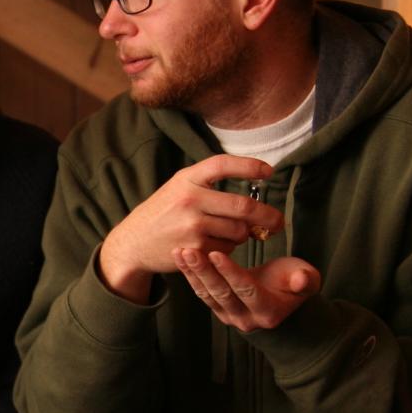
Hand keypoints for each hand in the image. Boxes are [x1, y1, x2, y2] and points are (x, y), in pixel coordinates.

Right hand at [99, 155, 282, 301]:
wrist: (133, 242)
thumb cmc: (163, 213)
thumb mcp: (179, 188)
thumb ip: (210, 185)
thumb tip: (255, 192)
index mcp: (187, 178)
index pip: (223, 164)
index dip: (249, 166)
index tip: (269, 171)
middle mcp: (190, 198)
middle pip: (243, 206)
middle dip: (268, 216)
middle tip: (278, 222)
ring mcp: (192, 224)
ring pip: (238, 230)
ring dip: (242, 235)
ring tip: (231, 234)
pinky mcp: (194, 248)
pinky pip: (227, 248)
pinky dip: (228, 248)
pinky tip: (214, 245)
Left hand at [177, 248, 320, 332]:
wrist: (283, 299)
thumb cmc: (295, 283)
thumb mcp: (307, 280)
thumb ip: (306, 280)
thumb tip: (302, 281)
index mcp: (268, 311)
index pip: (246, 290)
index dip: (231, 272)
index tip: (216, 253)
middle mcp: (246, 318)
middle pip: (222, 293)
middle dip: (204, 271)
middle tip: (189, 251)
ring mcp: (229, 316)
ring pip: (208, 294)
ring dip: (192, 273)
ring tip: (179, 252)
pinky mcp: (218, 309)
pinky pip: (202, 292)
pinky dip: (190, 275)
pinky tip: (180, 258)